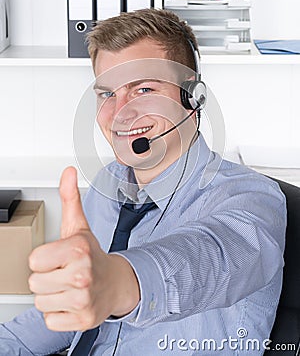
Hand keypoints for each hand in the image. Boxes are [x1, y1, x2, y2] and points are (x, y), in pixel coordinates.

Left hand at [29, 166, 139, 331]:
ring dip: (52, 296)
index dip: (44, 258)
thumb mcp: (79, 226)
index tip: (59, 257)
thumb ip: (69, 198)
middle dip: (47, 278)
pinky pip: (50, 320)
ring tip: (68, 286)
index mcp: (77, 249)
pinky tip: (72, 301)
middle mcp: (82, 273)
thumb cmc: (92, 255)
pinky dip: (59, 313)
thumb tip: (68, 172)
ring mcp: (83, 298)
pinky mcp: (83, 319)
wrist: (116, 283)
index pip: (34, 260)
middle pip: (34, 283)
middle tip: (65, 272)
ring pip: (40, 302)